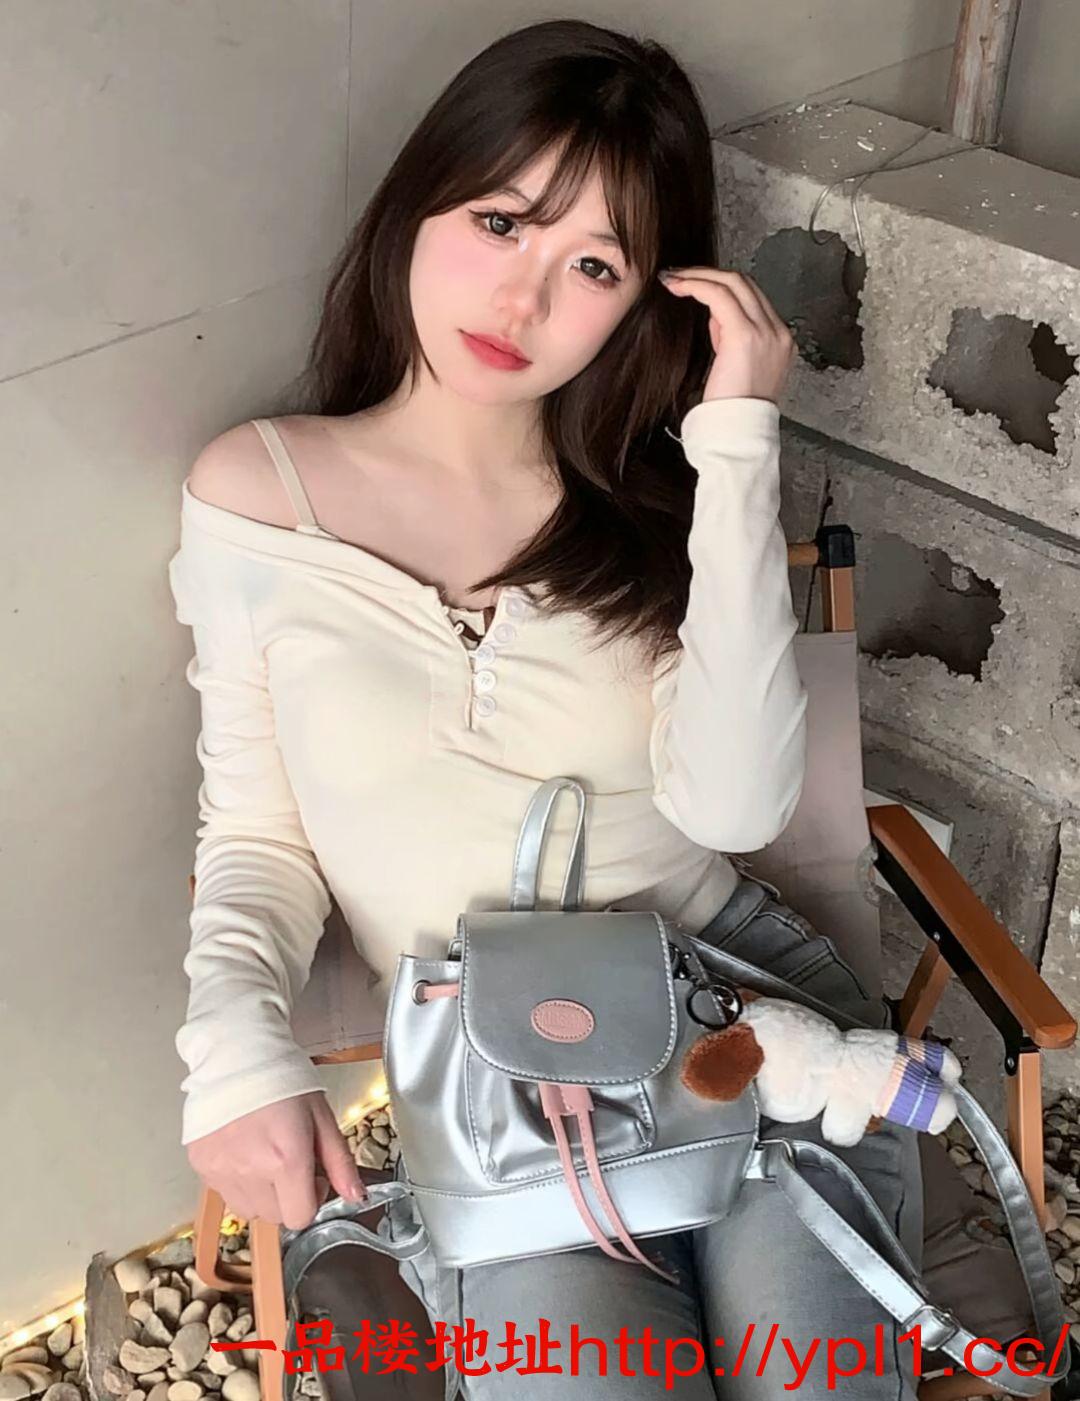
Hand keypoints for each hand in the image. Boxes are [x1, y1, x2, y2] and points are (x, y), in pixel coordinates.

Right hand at [186, 1089, 367, 1229]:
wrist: (238, 1054)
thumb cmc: (284, 1079)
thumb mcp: (322, 1117)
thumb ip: (340, 1162)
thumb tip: (357, 1197)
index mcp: (286, 1158)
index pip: (300, 1217)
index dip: (313, 1199)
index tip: (313, 1176)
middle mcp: (251, 1170)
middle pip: (275, 1217)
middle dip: (289, 1196)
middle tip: (290, 1161)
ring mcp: (222, 1170)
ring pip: (249, 1210)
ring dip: (262, 1193)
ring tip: (265, 1155)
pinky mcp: (202, 1165)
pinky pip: (224, 1193)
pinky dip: (238, 1181)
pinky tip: (244, 1150)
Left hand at [658, 268, 794, 404]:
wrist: (739, 434)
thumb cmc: (732, 410)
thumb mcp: (737, 367)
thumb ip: (731, 339)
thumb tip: (716, 317)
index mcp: (780, 341)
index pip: (752, 298)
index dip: (722, 287)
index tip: (695, 287)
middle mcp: (778, 332)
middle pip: (745, 283)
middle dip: (710, 275)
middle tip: (679, 275)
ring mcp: (766, 332)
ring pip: (734, 283)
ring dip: (700, 276)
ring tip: (673, 278)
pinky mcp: (745, 335)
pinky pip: (719, 295)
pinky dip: (696, 285)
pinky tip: (678, 286)